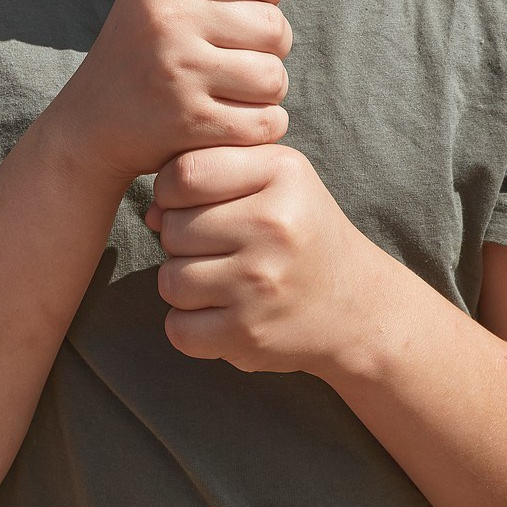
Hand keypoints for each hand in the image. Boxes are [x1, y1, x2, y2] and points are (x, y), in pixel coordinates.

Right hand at [40, 0, 314, 193]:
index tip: (252, 2)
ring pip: (275, 76)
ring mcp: (176, 71)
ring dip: (268, 87)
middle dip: (270, 44)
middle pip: (272, 24)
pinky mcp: (190, 123)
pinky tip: (235, 118)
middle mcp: (162, 18)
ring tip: (237, 87)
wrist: (93, 123)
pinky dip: (262, 124)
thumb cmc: (147, 50)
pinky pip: (266, 120)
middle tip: (241, 53)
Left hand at [146, 144, 388, 375]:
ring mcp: (260, 283)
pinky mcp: (249, 334)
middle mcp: (273, 225)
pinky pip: (178, 328)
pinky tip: (220, 313)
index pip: (184, 173)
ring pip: (169, 280)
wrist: (357, 306)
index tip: (190, 202)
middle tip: (217, 247)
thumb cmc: (302, 231)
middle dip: (181, 239)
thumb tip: (150, 213)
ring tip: (220, 279)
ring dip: (184, 283)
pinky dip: (189, 325)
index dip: (171, 190)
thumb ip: (212, 172)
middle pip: (172, 228)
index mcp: (281, 173)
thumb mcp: (276, 177)